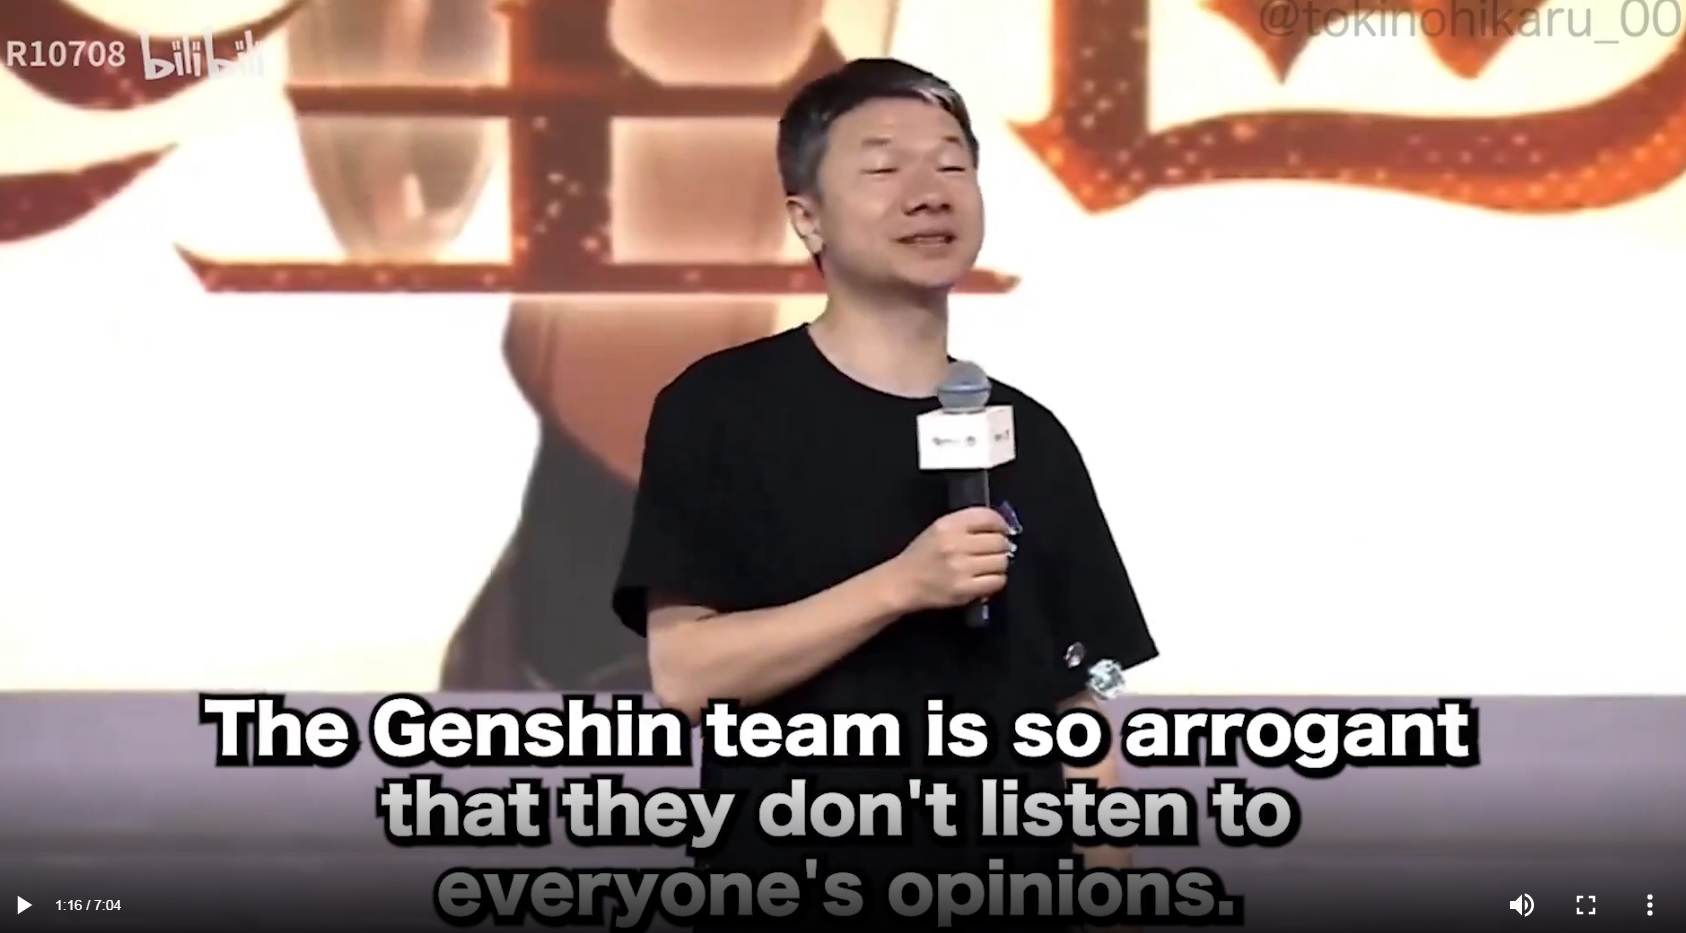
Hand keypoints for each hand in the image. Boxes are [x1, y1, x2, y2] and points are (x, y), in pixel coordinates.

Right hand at [888, 506, 1010, 611]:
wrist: (903, 582)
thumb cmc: (922, 555)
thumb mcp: (939, 529)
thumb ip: (967, 524)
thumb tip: (1001, 528)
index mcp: (948, 525)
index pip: (988, 517)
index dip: (1001, 523)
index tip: (1002, 530)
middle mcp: (955, 544)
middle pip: (999, 541)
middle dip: (1001, 546)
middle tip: (995, 551)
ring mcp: (961, 568)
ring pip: (1001, 562)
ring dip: (999, 564)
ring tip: (988, 566)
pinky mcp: (964, 589)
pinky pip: (997, 581)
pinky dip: (996, 580)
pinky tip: (985, 579)